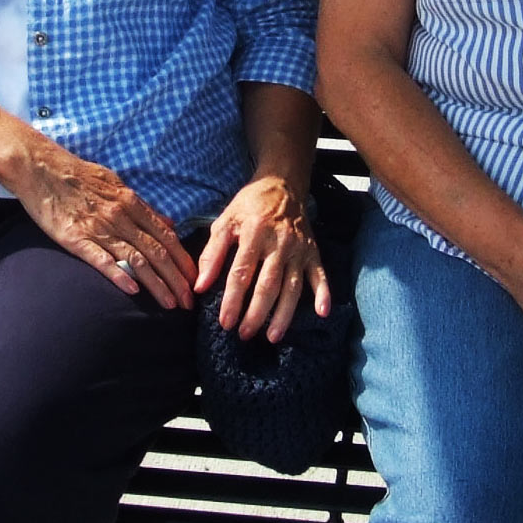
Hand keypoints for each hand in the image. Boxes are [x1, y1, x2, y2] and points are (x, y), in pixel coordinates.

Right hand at [13, 145, 196, 309]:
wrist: (42, 168)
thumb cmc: (81, 176)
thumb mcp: (118, 185)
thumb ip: (144, 208)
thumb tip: (169, 224)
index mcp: (132, 203)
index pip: (166, 236)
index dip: (183, 260)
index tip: (195, 278)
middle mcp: (121, 216)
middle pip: (157, 252)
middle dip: (176, 279)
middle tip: (189, 302)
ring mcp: (99, 228)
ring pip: (136, 260)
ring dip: (156, 284)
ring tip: (170, 304)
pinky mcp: (75, 238)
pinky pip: (101, 259)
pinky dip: (119, 276)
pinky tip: (133, 291)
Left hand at [194, 175, 329, 342]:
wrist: (283, 185)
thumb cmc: (249, 206)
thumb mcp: (224, 222)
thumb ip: (210, 254)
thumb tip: (199, 287)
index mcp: (254, 234)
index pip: (241, 273)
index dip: (232, 300)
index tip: (224, 322)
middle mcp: (279, 243)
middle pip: (268, 284)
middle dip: (256, 313)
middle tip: (243, 334)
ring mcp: (299, 249)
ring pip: (293, 286)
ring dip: (284, 313)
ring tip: (273, 336)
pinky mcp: (313, 252)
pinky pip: (320, 275)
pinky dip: (323, 293)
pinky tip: (321, 313)